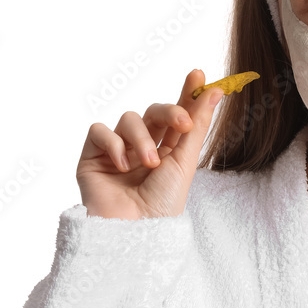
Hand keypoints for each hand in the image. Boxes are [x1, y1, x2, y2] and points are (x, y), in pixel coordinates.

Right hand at [76, 69, 223, 218]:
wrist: (134, 232)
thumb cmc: (162, 204)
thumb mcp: (185, 162)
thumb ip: (197, 125)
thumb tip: (214, 91)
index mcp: (169, 151)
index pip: (177, 116)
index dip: (187, 94)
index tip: (199, 74)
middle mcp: (142, 148)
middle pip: (154, 111)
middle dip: (169, 112)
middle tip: (182, 123)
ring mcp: (117, 152)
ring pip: (128, 119)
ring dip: (142, 139)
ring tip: (148, 165)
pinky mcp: (92, 158)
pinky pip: (100, 131)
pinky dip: (114, 145)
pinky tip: (122, 167)